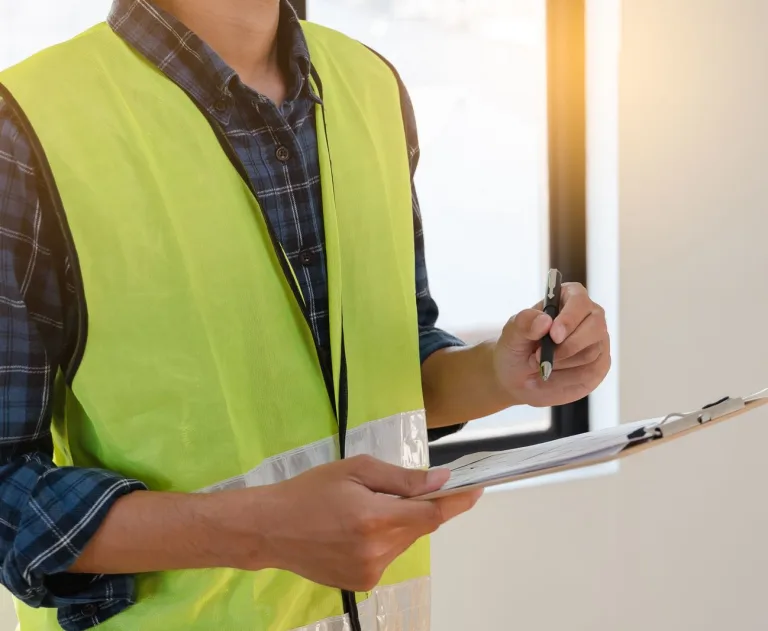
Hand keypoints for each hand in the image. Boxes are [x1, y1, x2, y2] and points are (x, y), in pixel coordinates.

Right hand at [244, 456, 481, 590]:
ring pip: (403, 542)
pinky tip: (355, 530)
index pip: (432, 514)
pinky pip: (387, 556)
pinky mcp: (362, 583)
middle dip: (417, 508)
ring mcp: (370, 572)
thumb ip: (402, 478)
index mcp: (376, 519)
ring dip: (398, 525)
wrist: (271, 528)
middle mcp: (378, 551)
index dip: (457, 503)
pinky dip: (383, 540)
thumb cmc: (311, 490)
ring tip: (364, 510)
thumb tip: (441, 480)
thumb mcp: (356, 470)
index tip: (476, 490)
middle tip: (391, 491)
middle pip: (419, 528)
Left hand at [493, 282, 610, 407]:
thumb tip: (545, 321)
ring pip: (592, 352)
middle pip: (595, 326)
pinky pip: (591, 372)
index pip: (579, 300)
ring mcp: (597, 340)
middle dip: (568, 346)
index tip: (554, 336)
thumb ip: (524, 323)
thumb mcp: (512, 334)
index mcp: (567, 298)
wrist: (519, 378)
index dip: (569, 318)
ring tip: (539, 365)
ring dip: (561, 364)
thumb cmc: (517, 349)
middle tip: (539, 357)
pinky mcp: (599, 363)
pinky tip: (550, 377)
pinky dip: (566, 378)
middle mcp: (588, 315)